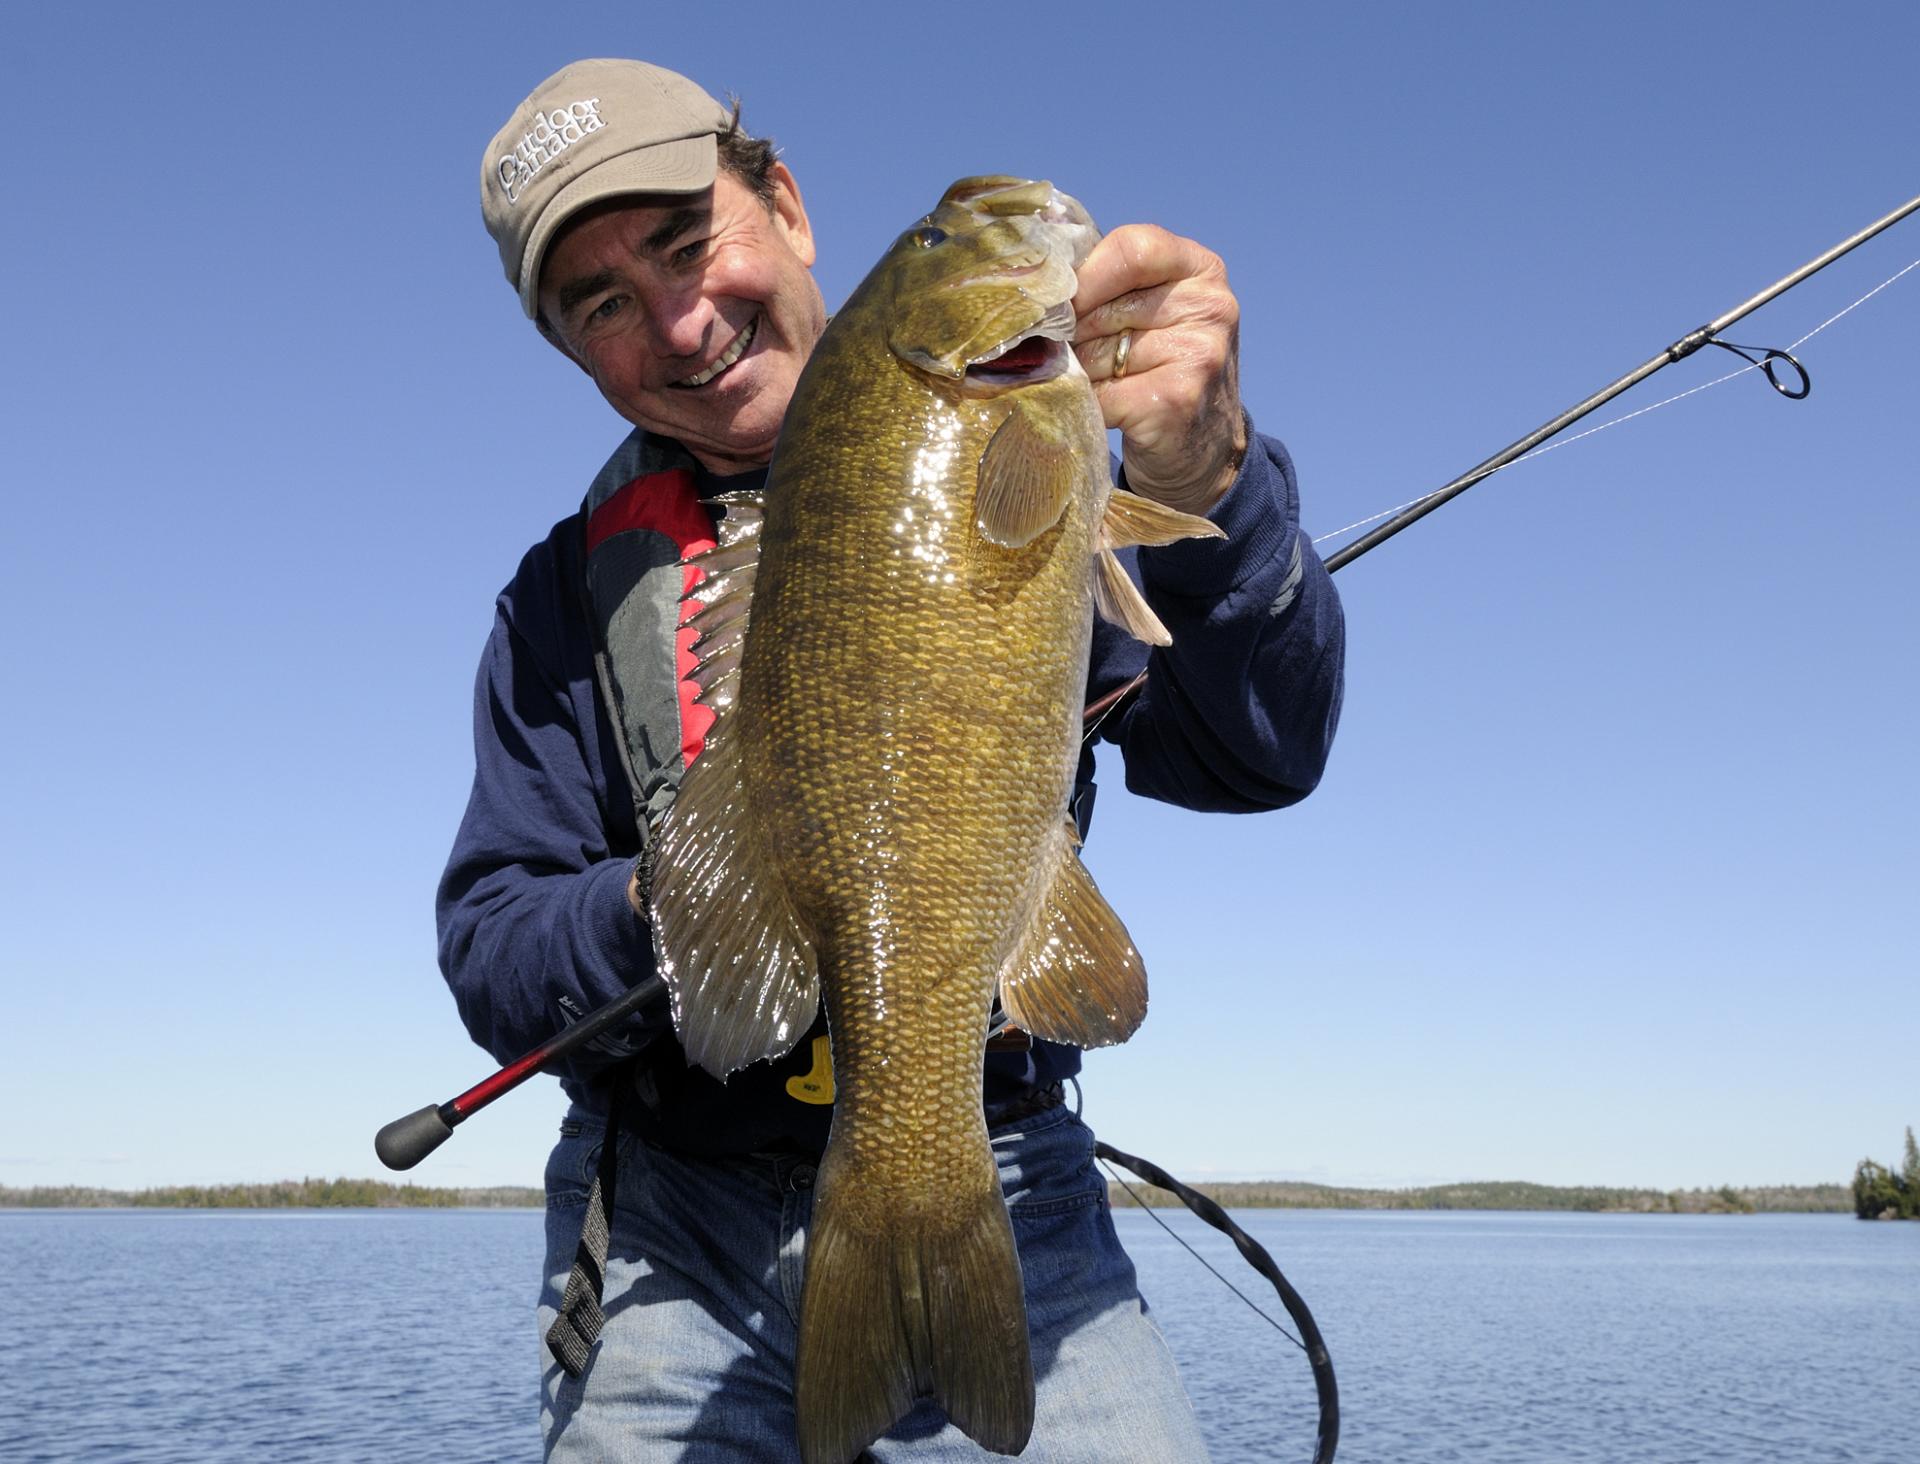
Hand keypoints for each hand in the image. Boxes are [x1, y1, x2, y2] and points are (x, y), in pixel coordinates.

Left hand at [1073, 224, 1247, 515]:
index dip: (1084, 278)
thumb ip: (1108, 285)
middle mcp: (1210, 306)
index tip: (1061, 303)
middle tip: (1073, 355)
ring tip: (1094, 384)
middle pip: (1105, 307)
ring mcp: (1199, 354)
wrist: (1202, 449)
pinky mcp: (1176, 400)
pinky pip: (1100, 394)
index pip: (1131, 248)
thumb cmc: (1160, 368)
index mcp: (1201, 268)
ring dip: (1078, 374)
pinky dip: (1085, 405)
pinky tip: (1097, 411)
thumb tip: (1033, 291)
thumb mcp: (1150, 310)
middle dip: (1074, 335)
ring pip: (1097, 354)